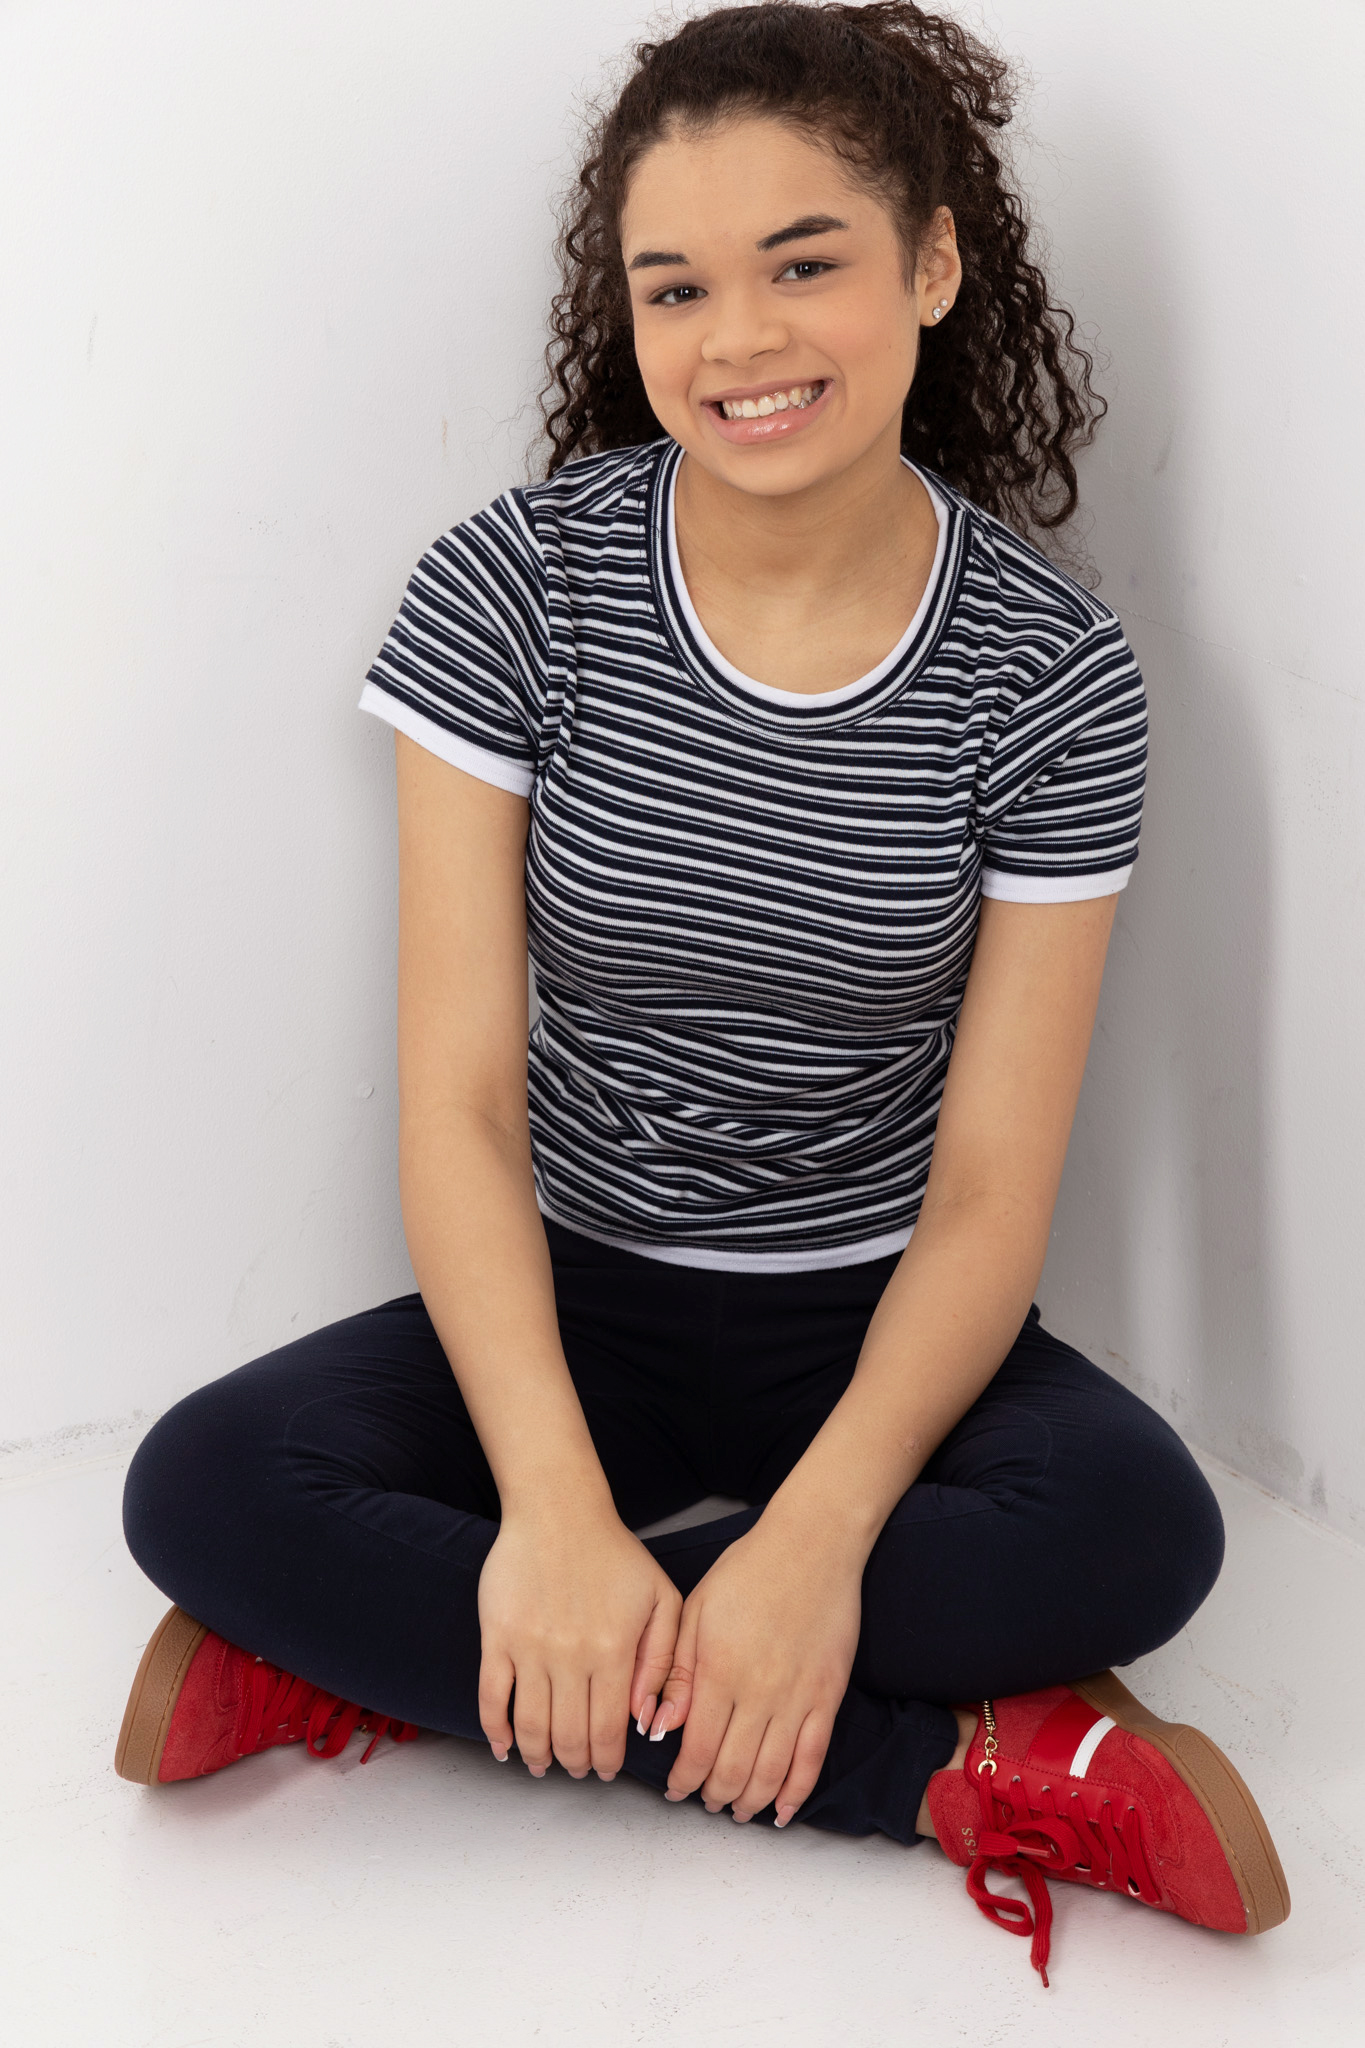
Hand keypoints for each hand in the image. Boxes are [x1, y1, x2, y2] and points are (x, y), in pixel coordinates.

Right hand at [478, 1505, 681, 1780]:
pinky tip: (504, 1746)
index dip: (608, 1760)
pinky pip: (491, 1697)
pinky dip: (495, 1730)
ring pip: (531, 1726)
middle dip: (575, 1764)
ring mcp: (530, 1648)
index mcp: (614, 1652)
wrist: (558, 1511)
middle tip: (578, 1769)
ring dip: (537, 1756)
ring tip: (543, 1765)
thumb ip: (664, 1661)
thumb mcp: (662, 1598)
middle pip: (569, 1737)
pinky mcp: (497, 1637)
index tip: (607, 1770)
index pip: (609, 1730)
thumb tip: (648, 1719)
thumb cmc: (614, 1553)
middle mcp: (571, 1657)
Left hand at [649, 1518, 861, 1823]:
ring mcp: (797, 1698)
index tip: (675, 1788)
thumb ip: (676, 1672)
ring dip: (750, 1802)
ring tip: (737, 1810)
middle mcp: (757, 1693)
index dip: (683, 1779)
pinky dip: (796, 1793)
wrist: (811, 1546)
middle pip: (732, 1770)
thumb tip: (658, 1726)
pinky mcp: (828, 1697)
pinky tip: (781, 1810)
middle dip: (713, 1796)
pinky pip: (812, 1759)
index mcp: (718, 1672)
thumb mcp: (696, 1611)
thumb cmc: (748, 1571)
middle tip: (704, 1801)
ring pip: (770, 1774)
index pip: (696, 1749)